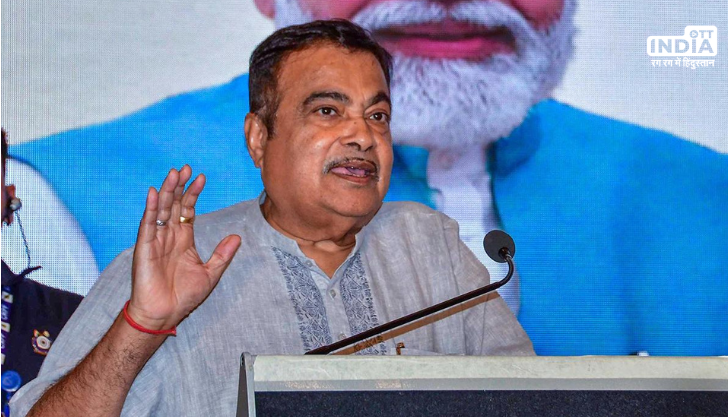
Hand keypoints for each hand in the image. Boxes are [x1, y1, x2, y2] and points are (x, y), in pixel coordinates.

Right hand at [127, 165, 240, 330]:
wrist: (164, 314)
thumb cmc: (184, 297)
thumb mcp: (211, 273)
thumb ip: (223, 254)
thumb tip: (237, 237)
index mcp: (184, 240)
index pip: (188, 210)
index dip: (194, 194)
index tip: (202, 178)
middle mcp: (169, 236)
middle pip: (174, 205)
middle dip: (181, 186)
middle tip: (186, 167)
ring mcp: (156, 240)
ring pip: (161, 209)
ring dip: (167, 191)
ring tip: (174, 173)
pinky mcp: (145, 247)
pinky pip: (148, 224)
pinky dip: (151, 208)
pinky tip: (155, 193)